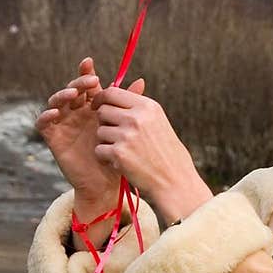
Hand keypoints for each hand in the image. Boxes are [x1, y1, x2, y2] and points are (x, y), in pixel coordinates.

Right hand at [35, 57, 145, 214]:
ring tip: (72, 94)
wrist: (106, 183)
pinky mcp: (54, 138)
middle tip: (89, 81)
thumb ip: (128, 105)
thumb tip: (140, 80)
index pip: (86, 85)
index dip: (85, 72)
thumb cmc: (116, 154)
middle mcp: (76, 113)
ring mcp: (64, 124)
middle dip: (77, 83)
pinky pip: (43, 124)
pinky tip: (54, 113)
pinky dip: (45, 116)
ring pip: (56, 102)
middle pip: (71, 90)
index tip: (89, 62)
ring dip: (61, 95)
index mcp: (92, 107)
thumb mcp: (124, 127)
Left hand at [91, 79, 211, 222]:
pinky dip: (106, 159)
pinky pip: (99, 150)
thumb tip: (112, 90)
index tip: (97, 107)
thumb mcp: (158, 123)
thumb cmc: (167, 154)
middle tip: (115, 136)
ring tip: (125, 153)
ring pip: (100, 132)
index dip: (101, 99)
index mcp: (148, 106)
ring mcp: (127, 135)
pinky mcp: (119, 154)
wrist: (175, 182)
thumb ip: (136, 108)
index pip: (112, 92)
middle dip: (104, 123)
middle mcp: (137, 117)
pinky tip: (121, 164)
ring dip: (107, 143)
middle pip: (102, 111)